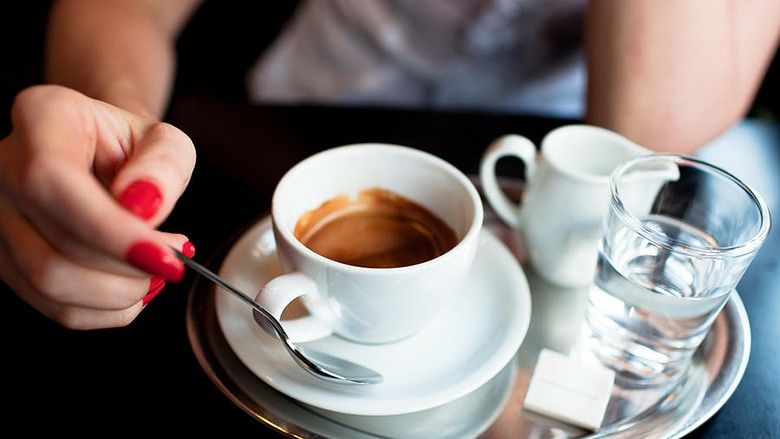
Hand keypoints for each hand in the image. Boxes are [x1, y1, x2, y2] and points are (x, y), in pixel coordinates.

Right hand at [0, 85, 195, 328]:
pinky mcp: (4, 260)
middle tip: (173, 259)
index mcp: (40, 118)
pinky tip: (132, 282)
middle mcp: (1, 168)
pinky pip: (55, 306)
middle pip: (52, 247)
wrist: (101, 154)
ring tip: (155, 267)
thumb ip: (165, 166)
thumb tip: (143, 208)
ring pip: (48, 284)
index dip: (109, 230)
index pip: (51, 180)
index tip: (165, 256)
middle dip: (127, 269)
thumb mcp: (166, 141)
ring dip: (120, 292)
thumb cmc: (133, 146)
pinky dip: (108, 308)